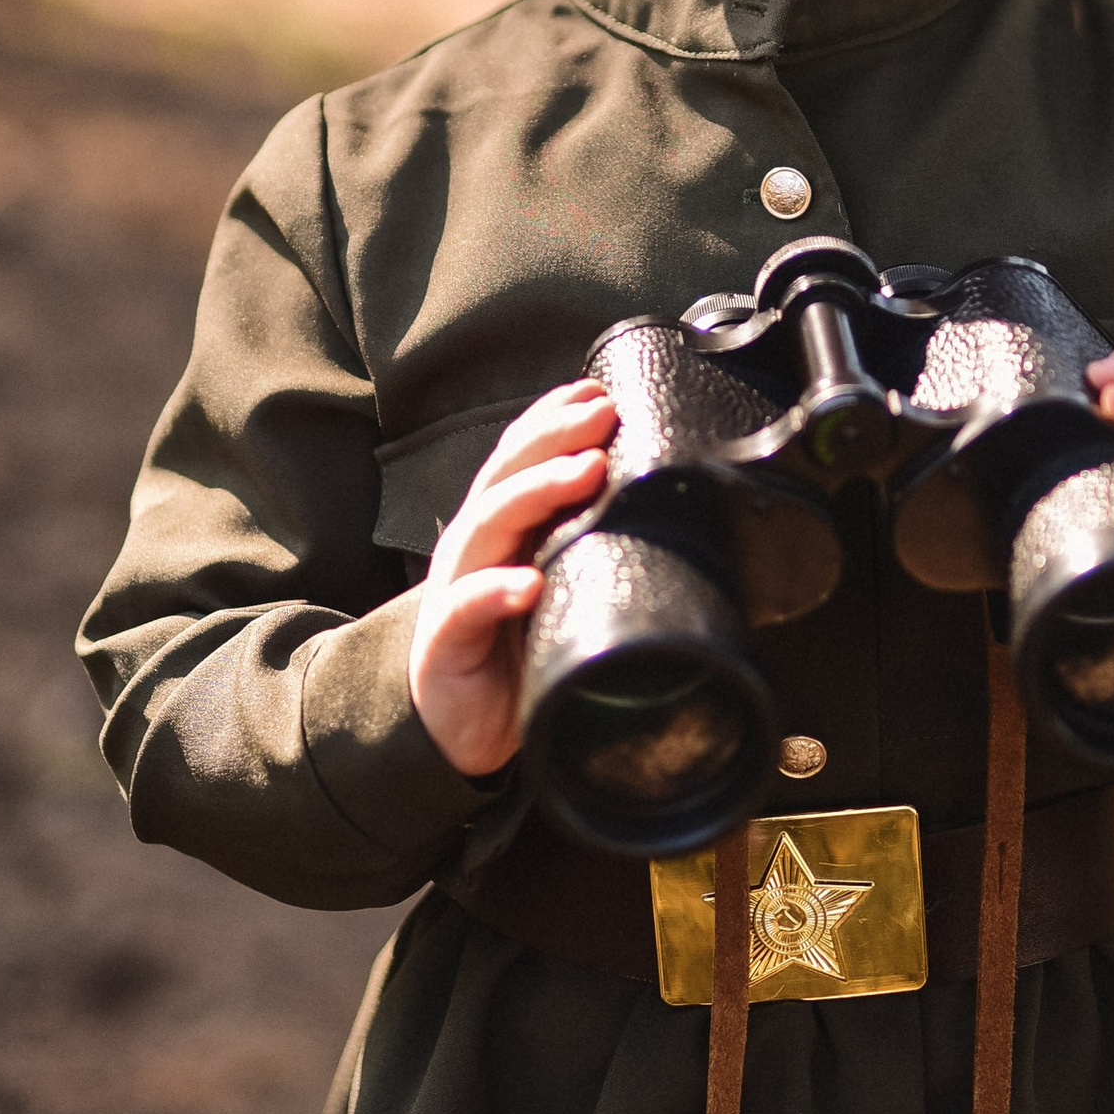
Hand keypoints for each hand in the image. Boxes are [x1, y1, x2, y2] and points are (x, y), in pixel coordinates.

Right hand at [408, 382, 616, 776]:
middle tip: (602, 415)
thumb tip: (668, 516)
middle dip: (554, 438)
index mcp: (502, 527)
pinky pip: (466, 610)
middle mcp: (475, 546)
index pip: (521, 457)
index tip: (600, 390)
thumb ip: (590, 550)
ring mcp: (456, 589)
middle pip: (507, 476)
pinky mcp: (445, 641)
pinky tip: (526, 583)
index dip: (554, 419)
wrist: (458, 723)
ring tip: (584, 472)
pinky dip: (494, 591)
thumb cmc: (515, 647)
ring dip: (536, 493)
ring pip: (488, 526)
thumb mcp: (560, 588)